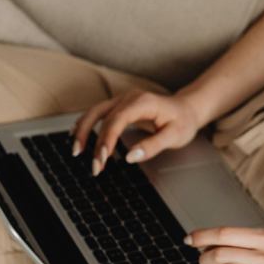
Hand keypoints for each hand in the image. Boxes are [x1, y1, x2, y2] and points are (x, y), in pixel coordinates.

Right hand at [70, 88, 201, 175]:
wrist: (188, 108)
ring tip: (76, 151)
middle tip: (93, 166)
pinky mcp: (120, 105)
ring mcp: (123, 99)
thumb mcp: (175, 136)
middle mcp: (129, 97)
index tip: (102, 158)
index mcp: (143, 102)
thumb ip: (153, 146)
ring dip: (83, 130)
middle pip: (102, 116)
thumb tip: (130, 157)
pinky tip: (77, 134)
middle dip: (93, 141)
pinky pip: (98, 112)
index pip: (117, 120)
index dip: (106, 139)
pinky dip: (86, 123)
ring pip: (95, 111)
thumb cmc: (183, 121)